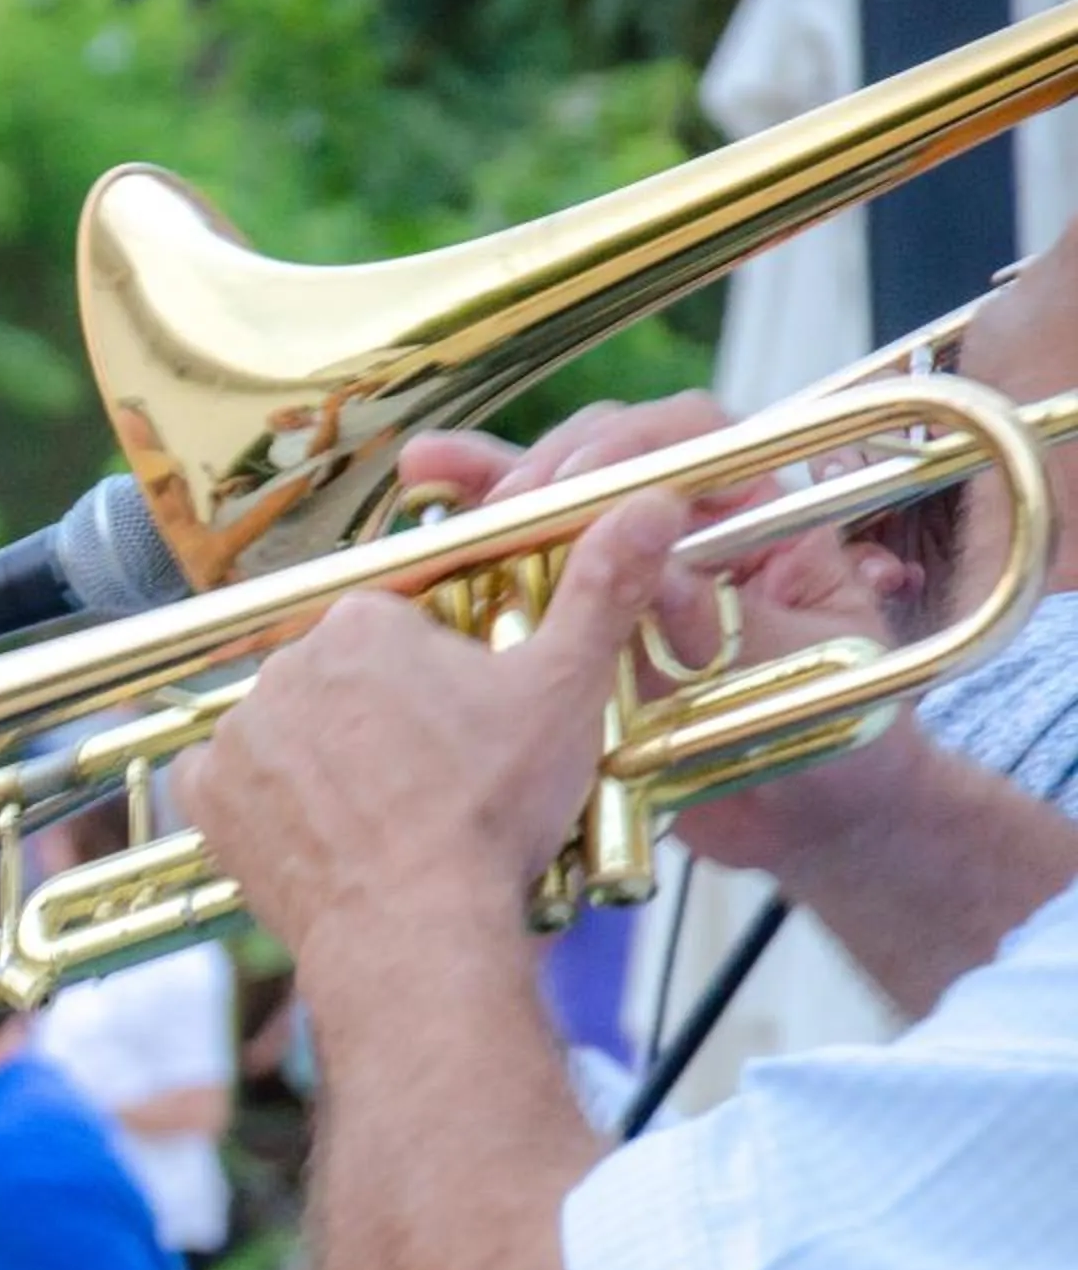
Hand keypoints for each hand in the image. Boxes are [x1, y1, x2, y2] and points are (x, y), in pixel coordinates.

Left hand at [175, 495, 675, 970]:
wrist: (415, 929)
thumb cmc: (488, 815)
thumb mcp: (564, 692)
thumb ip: (601, 590)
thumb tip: (651, 502)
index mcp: (364, 622)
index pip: (399, 631)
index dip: (439, 683)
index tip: (464, 732)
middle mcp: (285, 663)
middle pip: (341, 679)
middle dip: (381, 718)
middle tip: (430, 782)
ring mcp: (238, 731)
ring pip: (289, 729)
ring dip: (323, 759)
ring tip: (381, 814)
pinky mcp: (208, 797)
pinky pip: (229, 784)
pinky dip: (265, 804)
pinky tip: (319, 829)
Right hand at [395, 401, 927, 881]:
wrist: (806, 826)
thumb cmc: (843, 749)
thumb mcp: (806, 683)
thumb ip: (740, 630)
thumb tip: (665, 580)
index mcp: (767, 520)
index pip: (698, 443)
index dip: (636, 449)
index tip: (584, 488)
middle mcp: (694, 529)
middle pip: (612, 457)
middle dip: (552, 471)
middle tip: (509, 509)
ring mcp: (634, 572)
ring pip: (558, 502)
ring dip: (493, 479)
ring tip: (432, 470)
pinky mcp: (586, 619)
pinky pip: (527, 564)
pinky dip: (478, 536)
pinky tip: (426, 488)